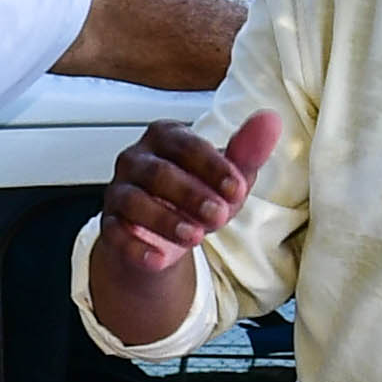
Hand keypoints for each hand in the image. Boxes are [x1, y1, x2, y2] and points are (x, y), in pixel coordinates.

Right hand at [99, 110, 282, 277]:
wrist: (163, 234)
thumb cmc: (196, 195)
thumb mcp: (228, 176)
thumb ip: (247, 151)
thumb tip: (270, 121)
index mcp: (165, 137)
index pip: (185, 143)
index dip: (212, 166)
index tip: (237, 188)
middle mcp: (136, 160)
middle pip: (158, 172)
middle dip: (191, 194)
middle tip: (220, 215)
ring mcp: (119, 192)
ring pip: (134, 202)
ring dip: (166, 220)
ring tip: (196, 237)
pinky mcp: (111, 225)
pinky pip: (116, 234)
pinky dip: (136, 248)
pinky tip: (159, 260)